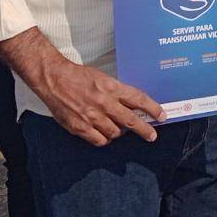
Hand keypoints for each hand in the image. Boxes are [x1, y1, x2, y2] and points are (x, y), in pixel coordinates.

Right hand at [36, 56, 165, 146]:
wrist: (54, 79)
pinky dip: (104, 139)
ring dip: (120, 133)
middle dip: (144, 130)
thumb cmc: (78, 76)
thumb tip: (131, 103)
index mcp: (111, 88)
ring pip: (115, 133)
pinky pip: (99, 140)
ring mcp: (92, 117)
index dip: (153, 109)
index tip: (162, 116)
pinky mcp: (80, 127)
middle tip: (152, 135)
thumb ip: (116, 91)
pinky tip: (104, 134)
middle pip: (130, 121)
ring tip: (118, 128)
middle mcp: (104, 103)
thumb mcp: (102, 78)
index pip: (138, 99)